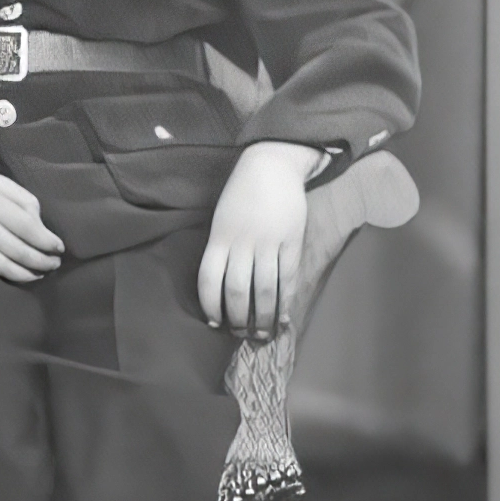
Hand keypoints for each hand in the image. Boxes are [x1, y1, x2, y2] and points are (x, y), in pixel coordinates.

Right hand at [0, 160, 64, 281]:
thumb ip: (22, 200)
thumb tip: (39, 227)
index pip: (29, 229)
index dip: (48, 242)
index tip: (59, 248)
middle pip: (19, 251)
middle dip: (42, 262)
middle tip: (53, 264)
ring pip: (2, 267)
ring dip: (26, 275)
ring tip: (38, 273)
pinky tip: (11, 277)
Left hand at [199, 142, 320, 336]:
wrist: (270, 166)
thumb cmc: (241, 195)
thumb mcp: (222, 219)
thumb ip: (222, 248)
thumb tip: (222, 284)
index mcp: (218, 237)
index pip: (208, 279)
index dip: (210, 304)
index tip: (213, 321)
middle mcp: (241, 242)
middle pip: (237, 290)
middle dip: (238, 317)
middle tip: (240, 334)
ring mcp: (268, 242)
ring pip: (265, 289)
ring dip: (263, 316)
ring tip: (263, 333)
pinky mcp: (291, 241)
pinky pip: (287, 277)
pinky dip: (286, 300)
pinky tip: (283, 315)